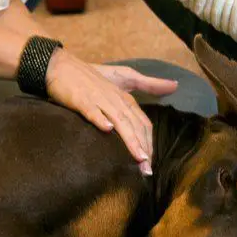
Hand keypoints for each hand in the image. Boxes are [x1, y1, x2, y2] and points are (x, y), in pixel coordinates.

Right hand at [45, 51, 177, 174]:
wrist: (61, 66)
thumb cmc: (92, 75)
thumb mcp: (124, 77)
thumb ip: (149, 84)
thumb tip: (175, 85)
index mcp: (125, 98)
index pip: (143, 123)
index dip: (149, 142)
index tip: (151, 163)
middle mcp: (115, 99)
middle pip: (134, 125)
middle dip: (143, 147)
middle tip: (147, 170)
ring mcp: (98, 99)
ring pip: (118, 120)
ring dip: (130, 139)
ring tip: (138, 158)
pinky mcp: (81, 100)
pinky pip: (92, 110)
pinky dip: (100, 119)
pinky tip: (107, 129)